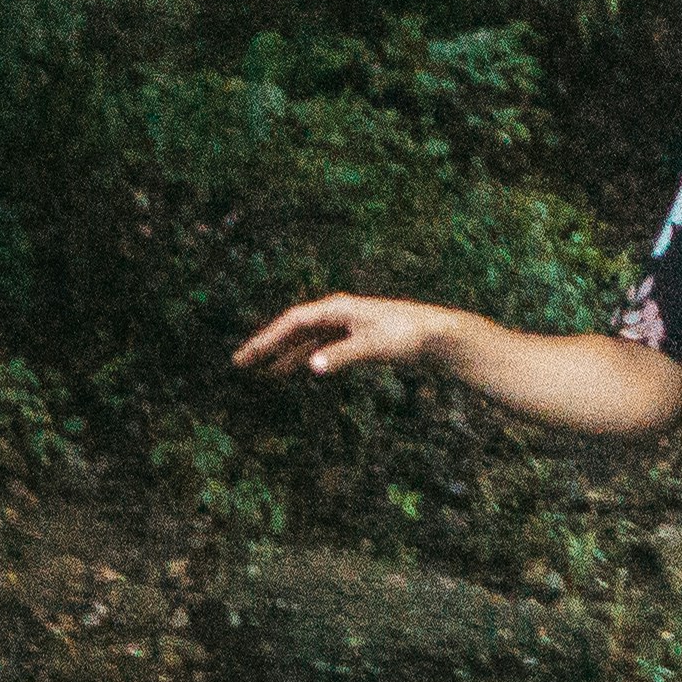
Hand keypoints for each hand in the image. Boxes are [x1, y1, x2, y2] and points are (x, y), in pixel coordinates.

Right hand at [233, 291, 463, 380]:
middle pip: (294, 329)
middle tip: (241, 363)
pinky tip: (299, 369)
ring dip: (285, 354)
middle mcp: (338, 313)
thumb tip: (311, 366)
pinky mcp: (358, 338)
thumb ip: (341, 356)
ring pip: (307, 339)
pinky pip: (323, 347)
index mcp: (337, 309)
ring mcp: (347, 325)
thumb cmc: (408, 336)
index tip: (247, 356)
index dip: (267, 338)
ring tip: (263, 372)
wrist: (440, 335)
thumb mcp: (373, 346)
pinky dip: (308, 357)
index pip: (292, 322)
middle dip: (267, 346)